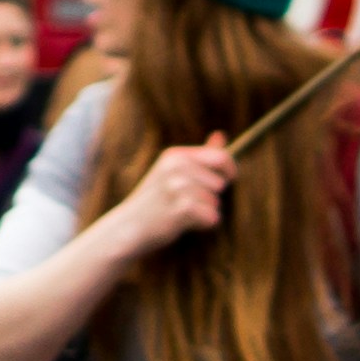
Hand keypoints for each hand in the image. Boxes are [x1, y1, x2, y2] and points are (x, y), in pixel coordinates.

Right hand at [120, 136, 235, 256]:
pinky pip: (211, 217)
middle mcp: (175, 167)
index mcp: (175, 155)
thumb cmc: (156, 198)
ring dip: (206, 212)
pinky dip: (205, 223)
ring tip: (184, 214)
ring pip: (214, 201)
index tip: (227, 180)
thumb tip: (221, 134)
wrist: (129, 225)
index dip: (230, 170)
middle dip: (213, 196)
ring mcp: (175, 187)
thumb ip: (201, 155)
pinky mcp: (179, 210)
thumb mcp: (174, 170)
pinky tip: (187, 224)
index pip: (221, 157)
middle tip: (191, 203)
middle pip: (220, 182)